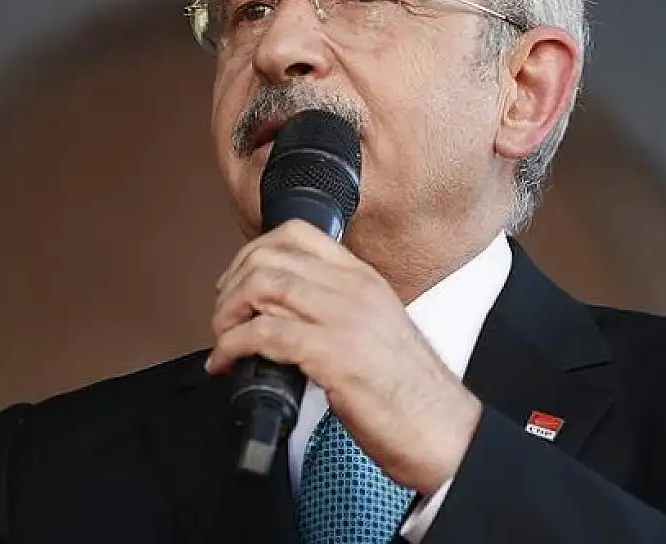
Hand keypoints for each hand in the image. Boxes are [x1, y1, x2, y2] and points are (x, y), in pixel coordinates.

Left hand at [206, 220, 482, 494]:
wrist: (442, 430)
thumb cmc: (410, 393)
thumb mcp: (377, 328)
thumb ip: (338, 309)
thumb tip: (286, 314)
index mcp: (364, 279)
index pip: (298, 234)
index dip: (253, 253)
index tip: (237, 281)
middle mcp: (353, 289)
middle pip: (269, 257)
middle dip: (231, 285)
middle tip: (223, 315)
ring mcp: (342, 318)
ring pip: (261, 287)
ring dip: (227, 314)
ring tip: (223, 339)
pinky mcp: (331, 354)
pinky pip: (263, 333)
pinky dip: (232, 347)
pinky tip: (227, 363)